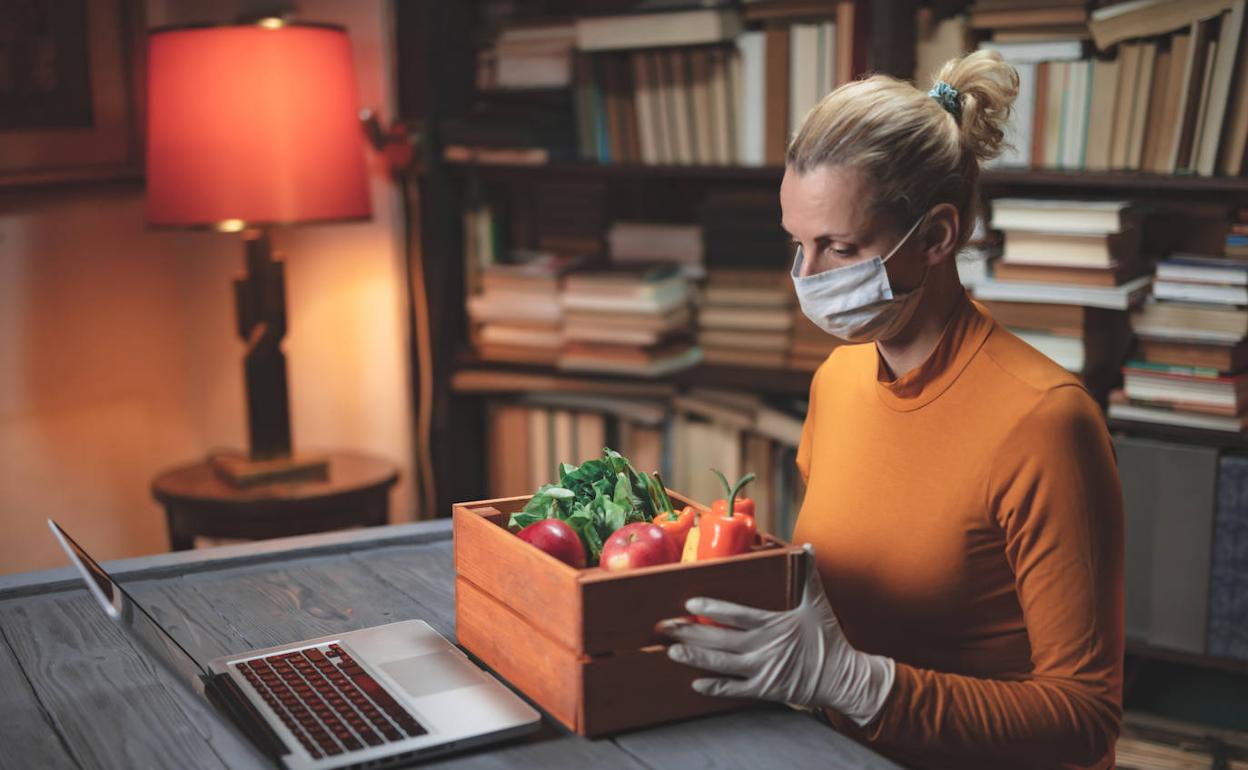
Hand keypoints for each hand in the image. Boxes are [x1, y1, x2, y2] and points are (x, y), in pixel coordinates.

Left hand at [659, 544, 894, 725]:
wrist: (844, 677)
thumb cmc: (828, 638)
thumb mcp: (818, 603)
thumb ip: (808, 575)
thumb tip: (807, 546)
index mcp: (773, 625)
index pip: (736, 615)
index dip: (712, 610)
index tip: (689, 604)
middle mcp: (763, 648)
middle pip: (720, 640)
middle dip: (690, 633)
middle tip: (664, 627)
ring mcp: (762, 670)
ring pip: (722, 664)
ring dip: (695, 659)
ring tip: (671, 652)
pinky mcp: (765, 689)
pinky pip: (736, 690)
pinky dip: (716, 687)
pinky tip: (696, 684)